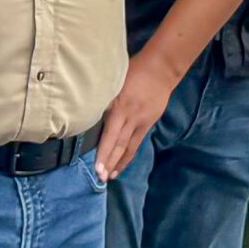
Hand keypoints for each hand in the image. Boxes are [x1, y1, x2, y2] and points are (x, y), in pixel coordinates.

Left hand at [96, 50, 178, 182]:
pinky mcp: (149, 123)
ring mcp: (141, 122)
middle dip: (109, 163)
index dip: (104, 153)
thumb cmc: (133, 71)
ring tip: (111, 176)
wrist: (161, 69)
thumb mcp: (114, 82)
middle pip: (119, 145)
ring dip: (119, 163)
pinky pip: (137, 143)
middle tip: (101, 178)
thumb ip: (104, 100)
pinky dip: (129, 154)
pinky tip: (123, 162)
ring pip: (129, 147)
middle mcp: (130, 117)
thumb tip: (87, 113)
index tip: (97, 168)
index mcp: (119, 107)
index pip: (110, 135)